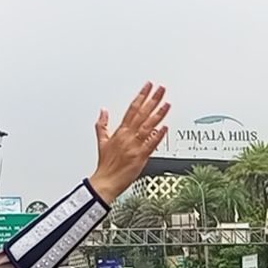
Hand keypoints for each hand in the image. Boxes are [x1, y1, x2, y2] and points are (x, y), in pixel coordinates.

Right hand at [88, 82, 170, 204]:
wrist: (105, 182)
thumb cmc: (105, 165)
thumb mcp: (101, 142)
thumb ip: (102, 125)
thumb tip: (103, 111)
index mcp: (120, 131)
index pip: (132, 108)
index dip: (141, 96)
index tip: (148, 86)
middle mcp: (128, 136)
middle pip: (142, 113)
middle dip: (152, 99)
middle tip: (161, 88)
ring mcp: (134, 146)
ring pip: (148, 126)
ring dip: (158, 114)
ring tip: (166, 103)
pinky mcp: (140, 157)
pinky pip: (150, 144)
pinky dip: (158, 136)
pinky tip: (165, 127)